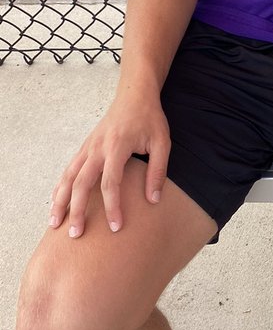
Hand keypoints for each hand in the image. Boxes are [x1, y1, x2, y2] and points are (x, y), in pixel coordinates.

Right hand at [48, 96, 170, 236]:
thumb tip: (153, 200)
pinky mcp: (85, 147)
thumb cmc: (150, 119)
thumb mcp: (162, 143)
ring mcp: (88, 147)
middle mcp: (97, 148)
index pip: (110, 182)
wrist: (134, 95)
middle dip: (76, 210)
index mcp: (117, 147)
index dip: (112, 206)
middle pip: (81, 183)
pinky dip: (60, 187)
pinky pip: (68, 169)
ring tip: (54, 224)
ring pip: (68, 177)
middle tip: (76, 234)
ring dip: (59, 200)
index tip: (115, 227)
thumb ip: (157, 171)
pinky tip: (56, 202)